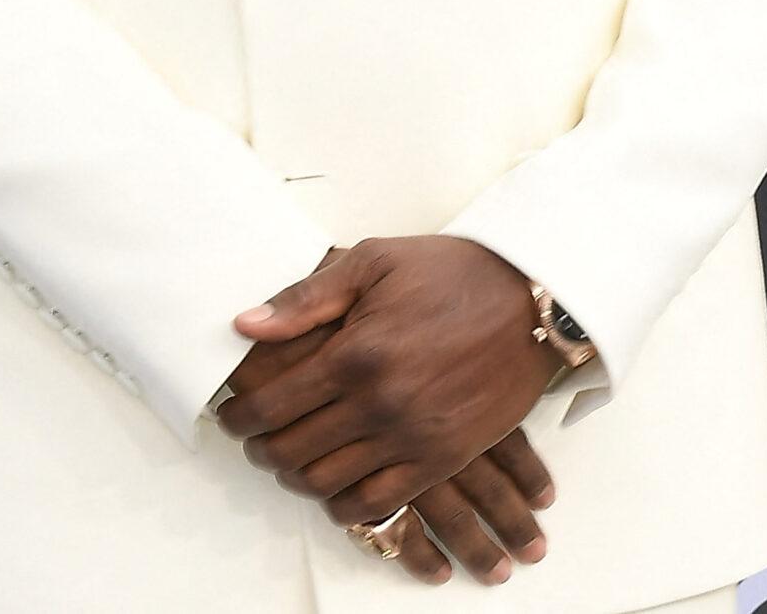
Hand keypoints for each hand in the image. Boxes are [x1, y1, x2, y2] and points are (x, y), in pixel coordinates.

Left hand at [217, 237, 560, 562]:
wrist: (533, 300)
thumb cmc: (454, 273)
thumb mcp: (377, 261)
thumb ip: (307, 297)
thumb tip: (245, 324)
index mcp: (356, 352)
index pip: (271, 405)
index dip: (239, 417)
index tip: (233, 415)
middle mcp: (379, 402)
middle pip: (291, 451)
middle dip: (260, 450)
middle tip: (255, 439)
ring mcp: (412, 436)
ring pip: (327, 483)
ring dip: (297, 478)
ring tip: (292, 461)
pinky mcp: (442, 457)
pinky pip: (377, 502)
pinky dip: (345, 505)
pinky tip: (336, 489)